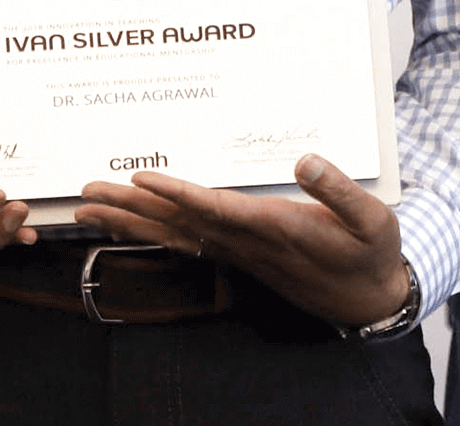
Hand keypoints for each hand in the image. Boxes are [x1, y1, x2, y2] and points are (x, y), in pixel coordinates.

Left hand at [74, 153, 410, 327]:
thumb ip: (338, 191)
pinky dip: (152, 232)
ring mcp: (240, 251)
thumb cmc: (371, 253)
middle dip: (131, 207)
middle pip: (180, 223)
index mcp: (278, 228)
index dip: (178, 194)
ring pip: (176, 234)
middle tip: (87, 193)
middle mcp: (249, 242)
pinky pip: (187, 243)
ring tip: (89, 207)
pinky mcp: (240, 253)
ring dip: (131, 221)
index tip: (142, 179)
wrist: (369, 299)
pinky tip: (128, 226)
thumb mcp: (372, 219)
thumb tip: (306, 160)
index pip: (217, 209)